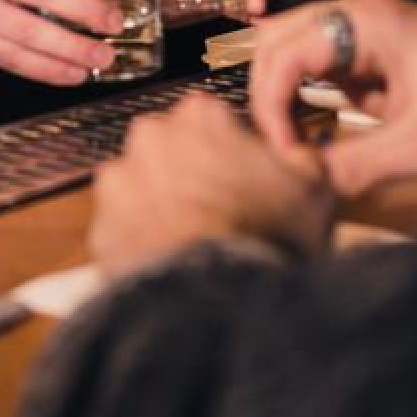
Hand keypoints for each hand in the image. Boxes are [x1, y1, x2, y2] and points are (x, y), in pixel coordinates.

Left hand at [88, 92, 331, 275]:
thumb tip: (300, 153)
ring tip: (195, 242)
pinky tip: (172, 263)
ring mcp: (120, 183)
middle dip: (189, 173)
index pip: (214, 121)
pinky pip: (121, 231)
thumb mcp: (314, 186)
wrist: (220, 300)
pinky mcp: (102, 229)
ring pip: (141, 188)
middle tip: (220, 211)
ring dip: (161, 207)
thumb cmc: (264, 237)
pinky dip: (140, 244)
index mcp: (200, 116)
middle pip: (171, 149)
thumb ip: (303, 156)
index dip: (232, 152)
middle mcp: (151, 138)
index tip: (244, 178)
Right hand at [251, 0, 416, 196]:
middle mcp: (363, 22)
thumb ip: (360, 164)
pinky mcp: (380, 69)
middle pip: (280, 43)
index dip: (271, 103)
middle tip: (279, 152)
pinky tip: (317, 143)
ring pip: (298, 58)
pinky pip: (326, 80)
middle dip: (269, 96)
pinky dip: (311, 108)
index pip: (285, 50)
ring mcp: (371, 43)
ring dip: (286, 100)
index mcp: (370, 21)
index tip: (283, 155)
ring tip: (292, 150)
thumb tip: (304, 186)